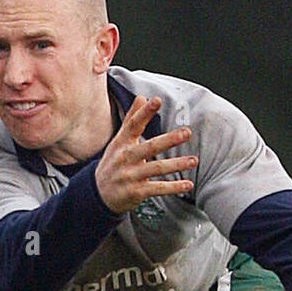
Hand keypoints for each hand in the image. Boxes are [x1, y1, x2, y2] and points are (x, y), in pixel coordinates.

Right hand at [94, 95, 196, 213]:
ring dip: (176, 164)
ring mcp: (131, 176)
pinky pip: (157, 188)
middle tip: (187, 132)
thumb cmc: (113, 163)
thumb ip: (131, 119)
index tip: (157, 100)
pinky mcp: (136, 192)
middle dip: (168, 139)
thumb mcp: (119, 141)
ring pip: (156, 168)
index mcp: (122, 142)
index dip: (144, 112)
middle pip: (149, 147)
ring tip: (193, 160)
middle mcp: (126, 158)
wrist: (98, 193)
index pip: (133, 124)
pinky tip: (188, 184)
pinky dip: (173, 187)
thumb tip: (142, 97)